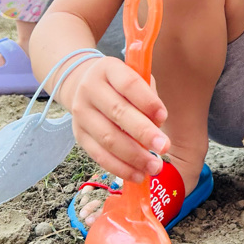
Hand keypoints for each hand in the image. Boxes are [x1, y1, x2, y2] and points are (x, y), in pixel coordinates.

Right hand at [60, 55, 170, 180]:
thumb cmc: (120, 84)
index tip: (164, 117)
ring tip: (154, 166)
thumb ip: (147, 94)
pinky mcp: (79, 135)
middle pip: (118, 113)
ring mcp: (81, 113)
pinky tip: (138, 174)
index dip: (147, 101)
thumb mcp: (134, 76)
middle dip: (144, 133)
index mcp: (108, 69)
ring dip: (133, 156)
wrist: (83, 84)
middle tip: (164, 147)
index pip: (129, 84)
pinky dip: (120, 167)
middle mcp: (90, 89)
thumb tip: (157, 123)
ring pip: (108, 138)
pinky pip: (99, 155)